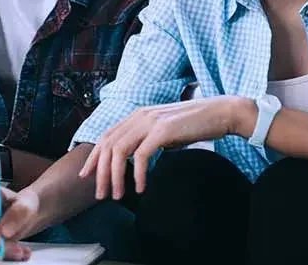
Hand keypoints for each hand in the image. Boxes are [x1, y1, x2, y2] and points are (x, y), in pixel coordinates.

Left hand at [79, 95, 250, 199]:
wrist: (220, 112)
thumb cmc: (194, 124)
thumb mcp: (164, 131)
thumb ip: (148, 139)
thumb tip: (134, 159)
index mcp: (137, 115)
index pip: (107, 136)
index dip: (94, 156)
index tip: (87, 175)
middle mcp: (140, 116)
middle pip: (109, 145)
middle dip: (100, 172)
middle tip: (101, 194)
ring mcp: (150, 121)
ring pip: (120, 151)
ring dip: (116, 176)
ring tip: (118, 195)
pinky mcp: (163, 130)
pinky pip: (141, 155)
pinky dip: (137, 174)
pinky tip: (139, 187)